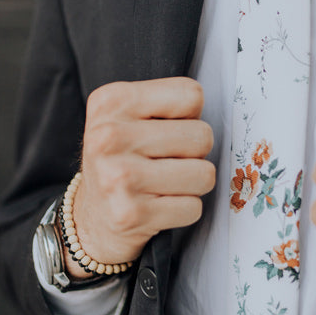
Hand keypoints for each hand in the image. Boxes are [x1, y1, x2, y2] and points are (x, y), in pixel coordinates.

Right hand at [67, 78, 214, 276]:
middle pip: (202, 135)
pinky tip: (158, 208)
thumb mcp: (127, 117)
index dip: (189, 117)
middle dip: (195, 153)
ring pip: (205, 174)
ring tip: (164, 185)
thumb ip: (167, 104)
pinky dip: (184, 211)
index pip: (191, 95)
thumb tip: (223, 114)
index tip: (165, 131)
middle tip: (166, 163)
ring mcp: (118, 177)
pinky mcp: (131, 214)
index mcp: (111, 101)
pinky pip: (194, 208)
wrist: (91, 220)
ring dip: (193, 184)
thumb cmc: (121, 162)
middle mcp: (109, 136)